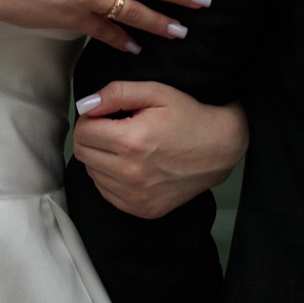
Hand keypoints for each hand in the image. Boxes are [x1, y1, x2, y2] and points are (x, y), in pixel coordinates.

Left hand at [72, 81, 246, 218]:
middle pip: (83, 154)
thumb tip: (84, 105)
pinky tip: (130, 166)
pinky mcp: (143, 210)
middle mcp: (131, 173)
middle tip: (113, 129)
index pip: (82, 132)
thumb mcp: (156, 92)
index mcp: (131, 142)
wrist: (221, 149)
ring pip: (92, 174)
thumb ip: (115, 93)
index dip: (90, 119)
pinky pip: (106, 193)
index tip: (105, 115)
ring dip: (100, 159)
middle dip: (92, 138)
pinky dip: (111, 179)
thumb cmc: (188, 116)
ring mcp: (137, 196)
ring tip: (124, 148)